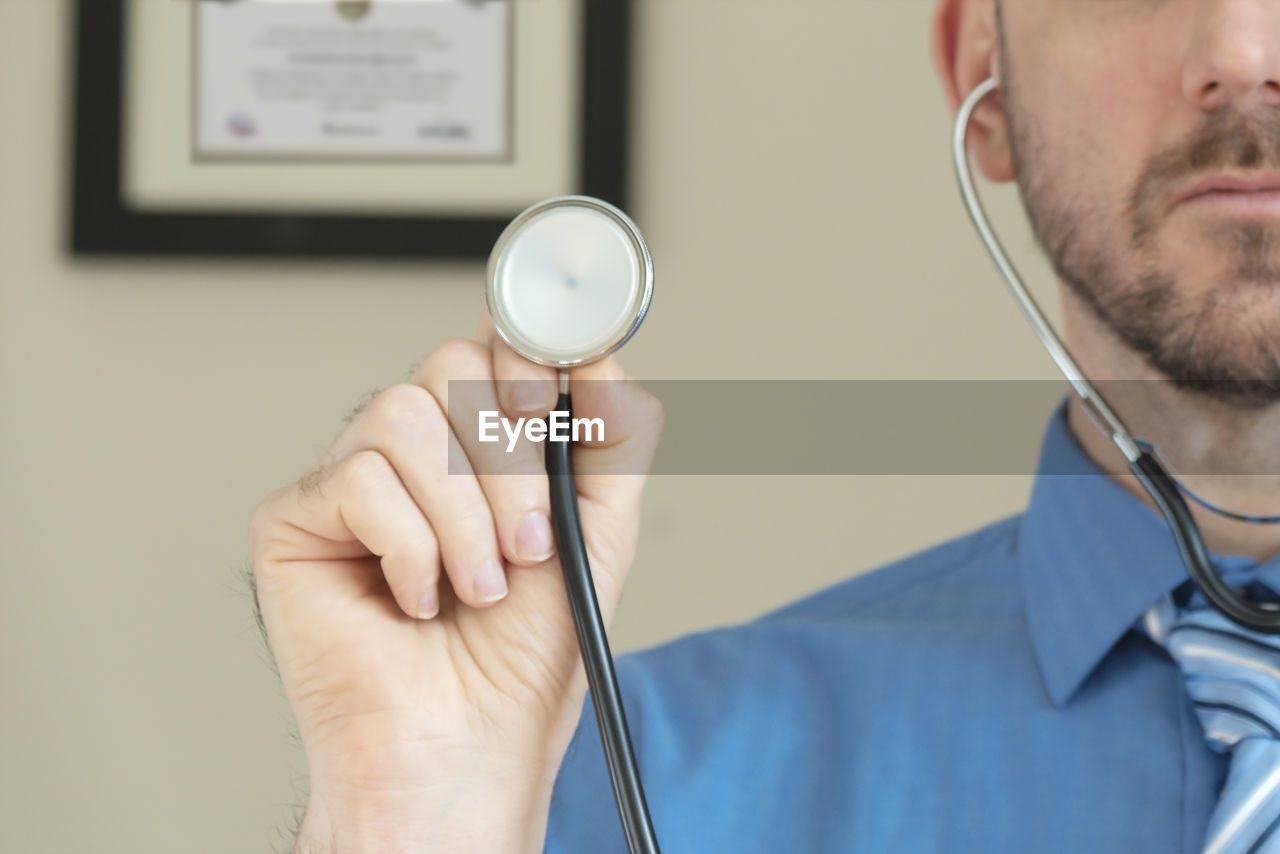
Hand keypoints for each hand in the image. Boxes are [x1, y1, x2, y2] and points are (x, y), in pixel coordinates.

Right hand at [248, 315, 663, 852]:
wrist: (468, 750)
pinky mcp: (293, 519)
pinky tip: (415, 599)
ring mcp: (347, 478)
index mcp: (474, 443)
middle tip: (526, 547)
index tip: (548, 404)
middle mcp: (409, 450)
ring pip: (403, 416)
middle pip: (450, 364)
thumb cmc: (523, 660)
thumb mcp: (598, 533)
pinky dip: (409, 547)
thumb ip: (611, 439)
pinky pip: (358, 477)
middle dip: (509, 463)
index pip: (489, 343)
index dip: (523, 354)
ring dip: (462, 516)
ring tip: (475, 587)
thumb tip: (595, 354)